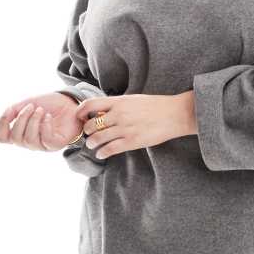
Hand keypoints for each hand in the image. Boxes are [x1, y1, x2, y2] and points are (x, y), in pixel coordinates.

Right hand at [0, 92, 83, 151]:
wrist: (70, 102)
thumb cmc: (49, 105)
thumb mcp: (28, 103)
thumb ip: (14, 110)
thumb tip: (6, 117)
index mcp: (21, 132)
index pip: (3, 138)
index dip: (2, 125)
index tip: (10, 111)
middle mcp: (30, 141)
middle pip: (15, 138)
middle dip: (22, 119)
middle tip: (32, 106)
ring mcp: (43, 145)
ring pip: (29, 140)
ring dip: (33, 121)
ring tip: (41, 110)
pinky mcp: (56, 144)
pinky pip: (46, 140)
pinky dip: (45, 126)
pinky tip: (48, 117)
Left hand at [75, 92, 195, 159]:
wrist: (174, 114)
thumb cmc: (156, 106)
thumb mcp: (134, 99)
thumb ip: (118, 105)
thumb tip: (102, 111)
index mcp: (119, 101)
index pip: (90, 104)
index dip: (80, 112)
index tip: (79, 117)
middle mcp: (119, 114)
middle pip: (91, 124)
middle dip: (86, 131)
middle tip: (87, 134)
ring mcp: (125, 128)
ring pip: (98, 138)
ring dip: (92, 143)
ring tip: (93, 145)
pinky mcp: (132, 141)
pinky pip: (110, 149)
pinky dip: (102, 153)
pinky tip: (101, 154)